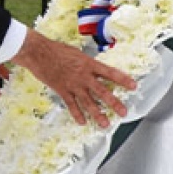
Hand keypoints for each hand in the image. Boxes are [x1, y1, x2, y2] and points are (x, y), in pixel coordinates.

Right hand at [10, 28, 136, 127]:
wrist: (38, 52)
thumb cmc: (56, 49)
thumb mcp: (76, 53)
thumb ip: (86, 63)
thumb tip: (94, 70)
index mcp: (89, 64)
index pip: (110, 73)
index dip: (123, 80)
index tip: (133, 86)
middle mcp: (83, 76)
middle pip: (103, 92)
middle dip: (114, 103)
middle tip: (123, 112)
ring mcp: (73, 84)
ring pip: (88, 102)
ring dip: (98, 114)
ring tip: (105, 124)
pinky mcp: (62, 90)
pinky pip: (72, 105)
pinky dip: (77, 115)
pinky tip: (82, 122)